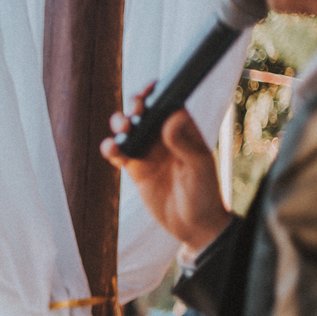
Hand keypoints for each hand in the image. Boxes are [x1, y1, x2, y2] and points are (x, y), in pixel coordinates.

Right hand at [101, 84, 231, 250]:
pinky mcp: (136, 169)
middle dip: (135, 106)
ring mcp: (148, 153)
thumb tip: (172, 117)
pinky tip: (111, 149)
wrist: (194, 226)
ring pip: (128, 130)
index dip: (157, 93)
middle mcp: (164, 138)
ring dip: (120, 125)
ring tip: (122, 130)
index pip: (168, 104)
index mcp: (184, 132)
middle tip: (134, 111)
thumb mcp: (199, 167)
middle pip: (144, 113)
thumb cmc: (205, 195)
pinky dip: (111, 149)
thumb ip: (185, 143)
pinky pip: (118, 154)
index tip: (149, 89)